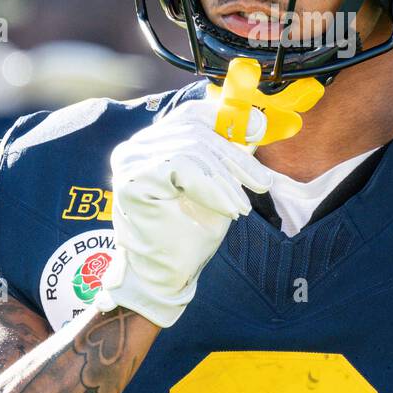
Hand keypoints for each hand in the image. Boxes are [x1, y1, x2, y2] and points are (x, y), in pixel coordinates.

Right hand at [100, 99, 271, 326]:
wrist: (166, 278)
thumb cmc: (190, 234)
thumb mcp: (217, 185)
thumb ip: (225, 155)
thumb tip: (253, 123)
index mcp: (153, 143)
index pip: (192, 115)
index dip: (227, 120)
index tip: (259, 131)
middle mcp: (135, 146)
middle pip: (195, 130)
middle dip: (234, 158)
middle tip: (262, 184)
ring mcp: (130, 160)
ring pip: (192, 147)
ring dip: (226, 179)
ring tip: (242, 206)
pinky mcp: (132, 177)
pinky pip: (183, 166)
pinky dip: (212, 187)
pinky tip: (228, 209)